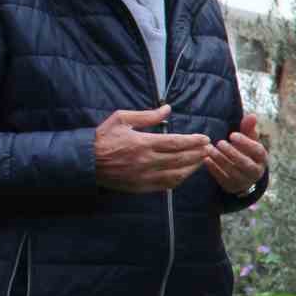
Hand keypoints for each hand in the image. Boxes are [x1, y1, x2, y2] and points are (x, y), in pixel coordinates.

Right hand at [94, 105, 209, 192]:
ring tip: (202, 160)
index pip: (176, 143)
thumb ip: (147, 115)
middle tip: (210, 149)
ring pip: (177, 174)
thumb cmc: (103, 138)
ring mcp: (145, 176)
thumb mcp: (122, 119)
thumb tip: (167, 109)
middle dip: (198, 154)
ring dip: (192, 167)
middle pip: (181, 159)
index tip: (205, 138)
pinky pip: (166, 185)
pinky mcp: (141, 187)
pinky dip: (179, 179)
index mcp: (143, 143)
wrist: (85, 162)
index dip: (194, 141)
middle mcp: (147, 161)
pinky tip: (186, 173)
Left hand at [206, 113, 267, 195]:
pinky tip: (206, 160)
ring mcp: (244, 181)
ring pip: (233, 172)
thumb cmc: (246, 152)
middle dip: (232, 153)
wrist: (244, 175)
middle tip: (219, 143)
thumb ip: (249, 128)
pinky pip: (222, 179)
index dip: (245, 143)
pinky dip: (214, 169)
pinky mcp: (232, 187)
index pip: (257, 150)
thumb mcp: (249, 141)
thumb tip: (252, 115)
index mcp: (261, 158)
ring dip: (220, 160)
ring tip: (209, 150)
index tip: (232, 135)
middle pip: (245, 163)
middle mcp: (256, 172)